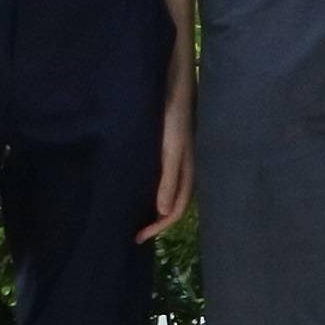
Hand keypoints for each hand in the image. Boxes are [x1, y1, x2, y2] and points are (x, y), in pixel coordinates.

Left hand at [142, 88, 193, 243]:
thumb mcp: (170, 150)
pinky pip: (166, 179)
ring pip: (171, 194)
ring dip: (157, 209)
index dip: (159, 226)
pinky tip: (143, 190)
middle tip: (136, 234)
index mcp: (188, 172)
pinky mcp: (171, 150)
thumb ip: (169, 180)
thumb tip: (164, 211)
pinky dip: (155, 192)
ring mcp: (179, 160)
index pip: (177, 209)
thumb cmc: (174, 118)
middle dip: (158, 223)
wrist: (175, 87)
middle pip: (175, 205)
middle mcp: (186, 170)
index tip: (138, 237)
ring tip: (140, 218)